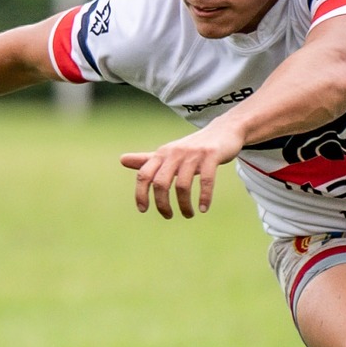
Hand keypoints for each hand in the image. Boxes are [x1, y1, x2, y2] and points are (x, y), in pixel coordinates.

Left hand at [120, 120, 243, 218]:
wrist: (224, 130)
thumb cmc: (193, 146)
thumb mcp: (168, 153)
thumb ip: (147, 160)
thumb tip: (121, 160)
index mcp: (162, 154)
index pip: (144, 175)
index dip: (140, 194)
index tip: (143, 210)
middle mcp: (175, 153)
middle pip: (160, 183)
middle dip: (162, 204)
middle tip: (168, 216)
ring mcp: (193, 154)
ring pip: (182, 185)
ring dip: (184, 205)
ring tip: (188, 214)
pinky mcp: (211, 155)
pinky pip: (205, 180)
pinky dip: (204, 197)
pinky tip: (204, 208)